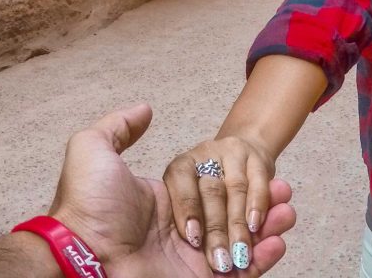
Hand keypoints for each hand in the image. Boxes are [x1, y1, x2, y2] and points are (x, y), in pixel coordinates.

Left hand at [50, 106, 293, 277]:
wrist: (85, 257)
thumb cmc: (90, 205)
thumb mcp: (92, 151)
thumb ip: (118, 127)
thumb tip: (145, 109)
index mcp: (167, 204)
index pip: (215, 189)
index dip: (241, 181)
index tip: (263, 169)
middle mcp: (184, 232)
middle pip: (235, 214)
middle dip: (262, 202)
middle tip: (283, 191)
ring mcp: (194, 261)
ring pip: (243, 242)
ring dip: (270, 226)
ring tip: (287, 212)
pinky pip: (242, 273)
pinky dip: (264, 258)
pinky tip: (277, 240)